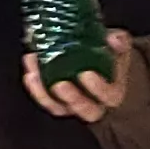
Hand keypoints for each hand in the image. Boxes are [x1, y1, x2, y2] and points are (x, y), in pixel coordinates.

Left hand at [22, 27, 139, 119]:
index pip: (108, 95)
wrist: (101, 63)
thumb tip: (113, 39)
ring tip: (34, 74)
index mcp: (113, 92)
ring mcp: (73, 105)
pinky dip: (35, 89)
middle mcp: (95, 104)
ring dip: (44, 93)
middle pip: (84, 109)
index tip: (86, 73)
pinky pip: (46, 101)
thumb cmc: (110, 56)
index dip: (98, 88)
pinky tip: (30, 74)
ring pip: (60, 108)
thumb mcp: (120, 47)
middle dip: (71, 97)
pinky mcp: (57, 102)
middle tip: (59, 83)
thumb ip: (119, 41)